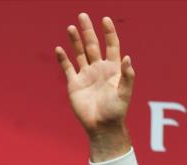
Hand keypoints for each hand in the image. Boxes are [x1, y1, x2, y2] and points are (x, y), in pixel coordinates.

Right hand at [55, 13, 134, 140]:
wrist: (102, 127)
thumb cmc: (116, 112)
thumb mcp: (124, 93)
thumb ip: (127, 76)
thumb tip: (127, 58)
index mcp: (112, 70)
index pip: (112, 46)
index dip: (109, 33)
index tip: (105, 19)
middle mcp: (99, 69)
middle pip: (92, 45)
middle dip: (88, 31)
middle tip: (83, 15)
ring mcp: (86, 75)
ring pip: (79, 53)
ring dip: (75, 40)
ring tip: (71, 27)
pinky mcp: (74, 84)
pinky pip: (68, 68)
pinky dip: (63, 58)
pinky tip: (59, 48)